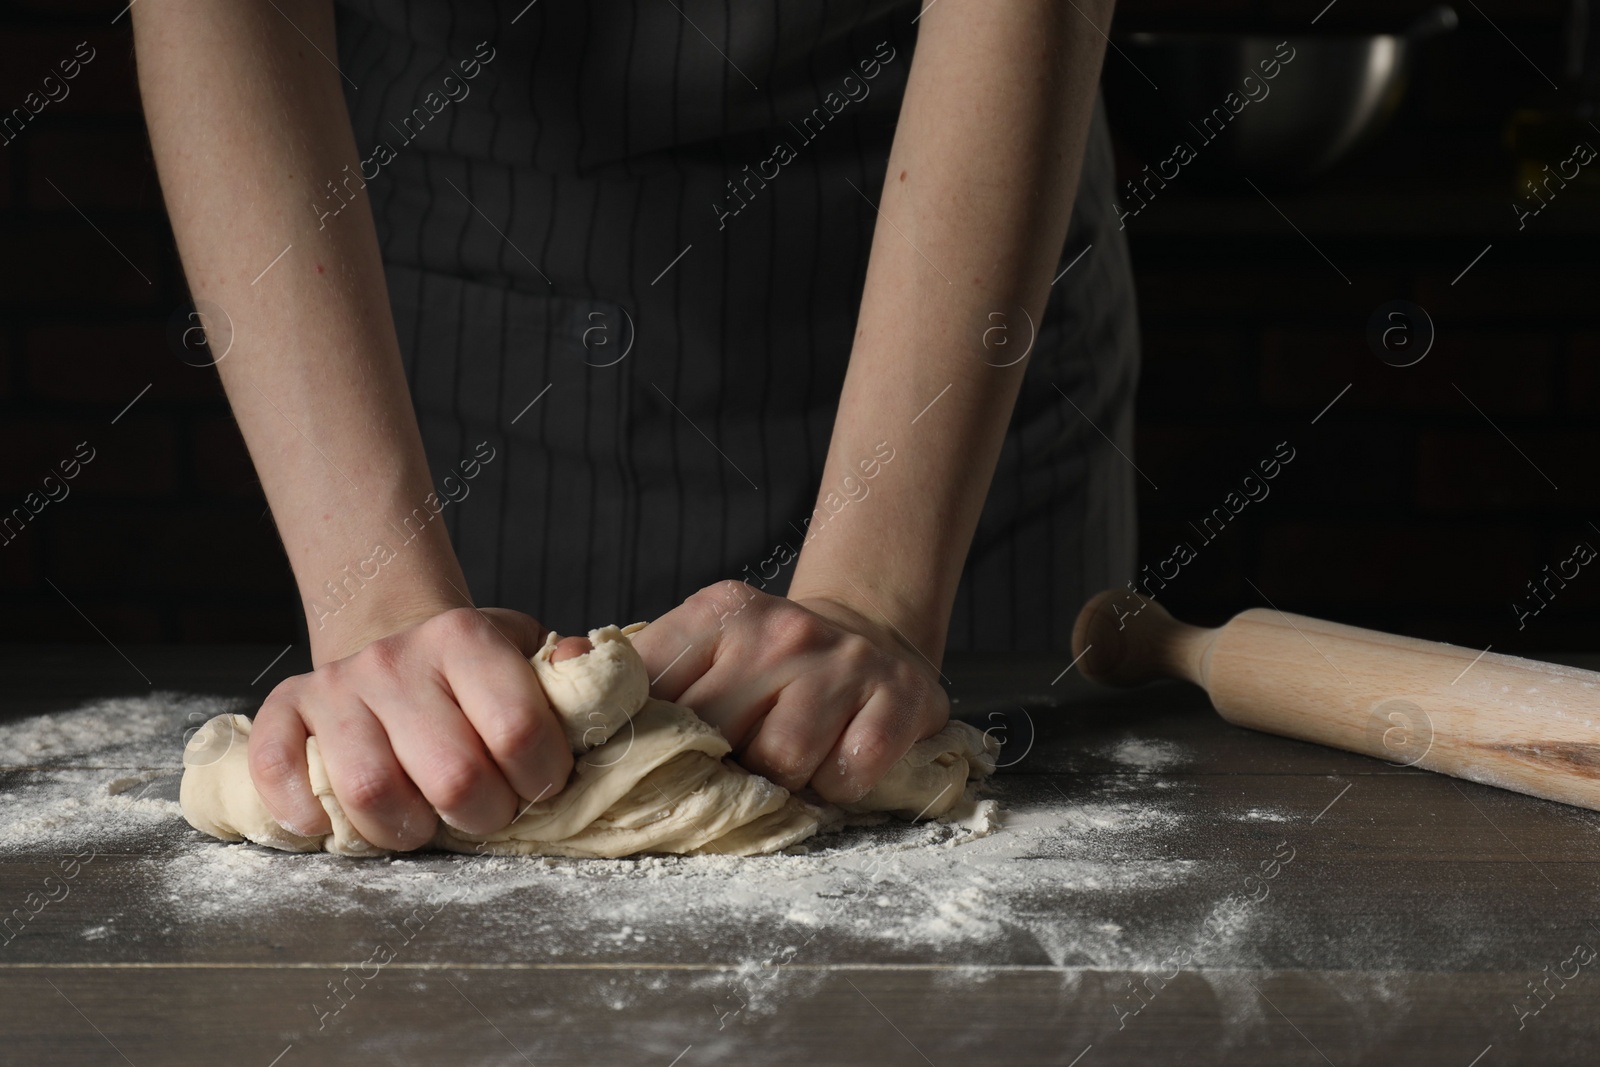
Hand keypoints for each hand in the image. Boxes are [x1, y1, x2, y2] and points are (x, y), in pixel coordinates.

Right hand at [247, 606, 581, 849]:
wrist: (396, 634)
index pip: (517, 730)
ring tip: (425, 822)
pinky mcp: (287, 707)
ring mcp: (338, 684)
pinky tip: (327, 826)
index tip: (540, 785)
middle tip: (488, 812)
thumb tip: (581, 663)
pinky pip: (278, 767)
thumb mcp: (527, 655)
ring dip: (406, 830)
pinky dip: (299, 810)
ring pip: (370, 790)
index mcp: (465, 638)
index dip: (540, 778)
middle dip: (483, 816)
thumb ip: (566, 673)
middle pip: (451, 775)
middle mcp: (397, 658)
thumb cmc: (474, 668)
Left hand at [629, 582, 949, 802]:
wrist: (872, 634)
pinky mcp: (899, 699)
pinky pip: (848, 775)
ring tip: (785, 765)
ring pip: (784, 762)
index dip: (640, 735)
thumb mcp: (699, 646)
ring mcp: (843, 663)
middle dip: (717, 767)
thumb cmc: (766, 663)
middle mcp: (781, 630)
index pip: (653, 682)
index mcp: (719, 612)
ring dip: (780, 783)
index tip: (639, 764)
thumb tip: (560, 664)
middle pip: (717, 733)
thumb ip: (633, 669)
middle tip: (728, 769)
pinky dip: (837, 787)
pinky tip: (835, 762)